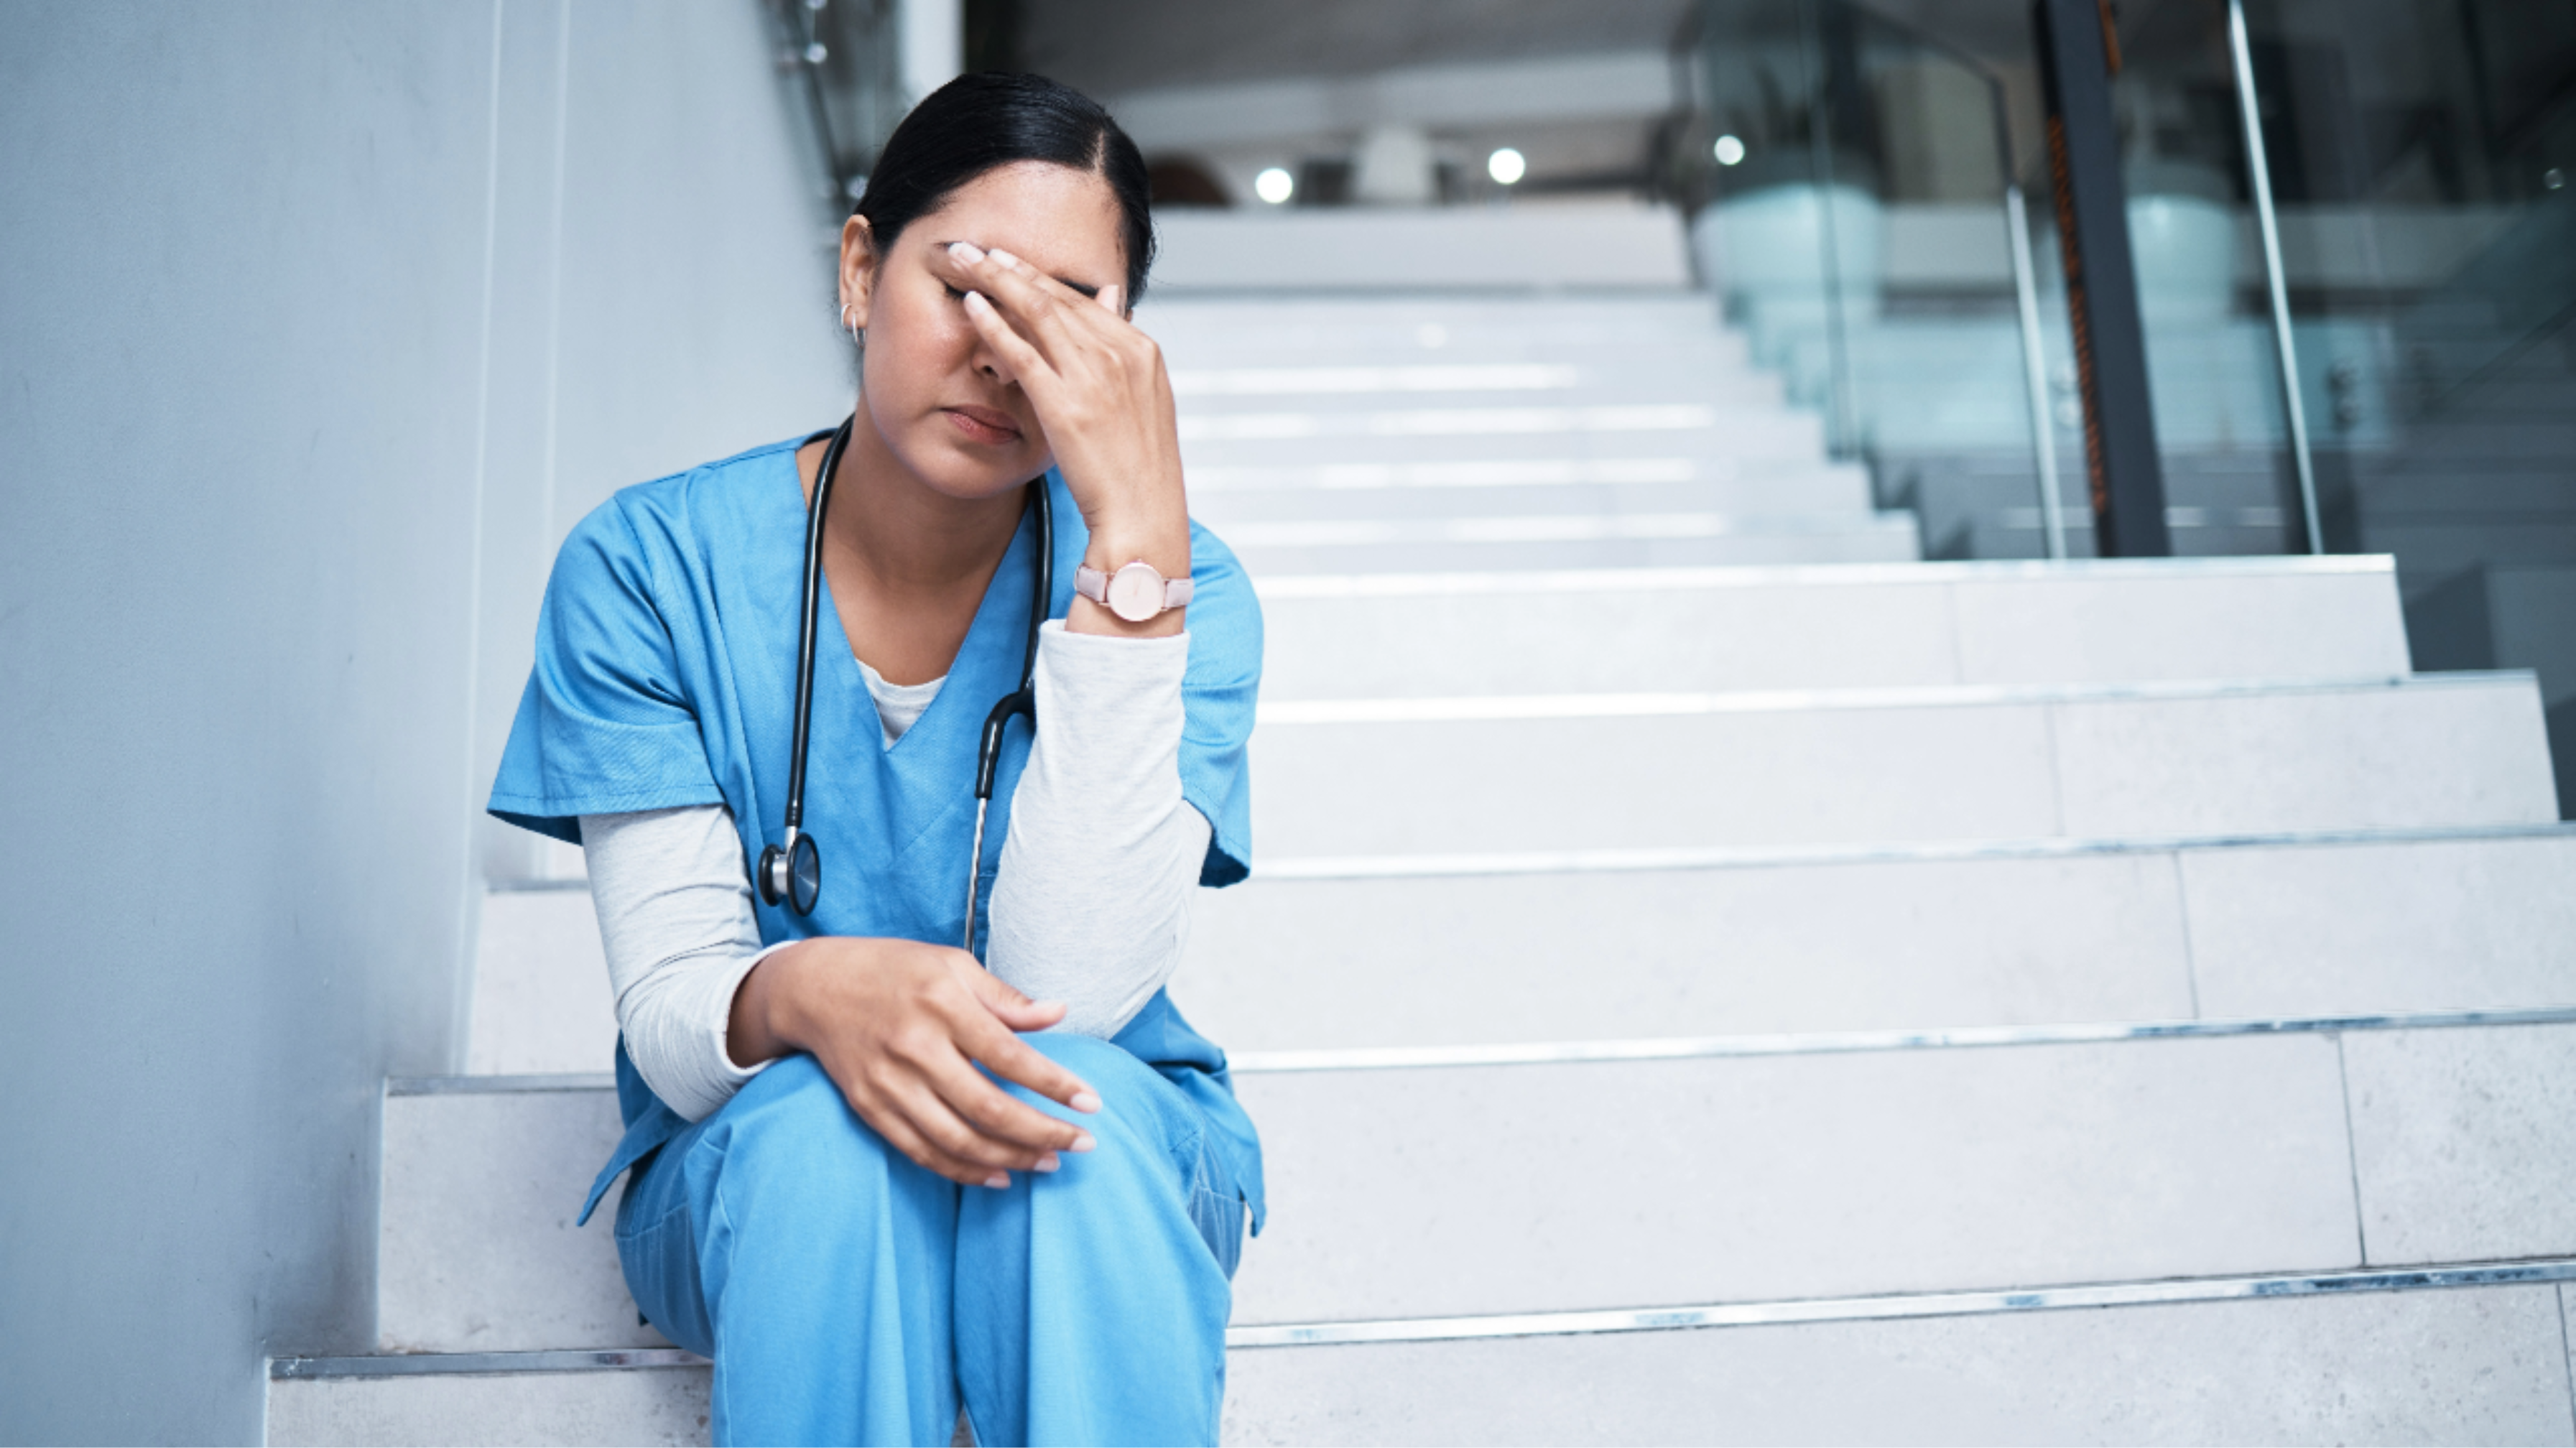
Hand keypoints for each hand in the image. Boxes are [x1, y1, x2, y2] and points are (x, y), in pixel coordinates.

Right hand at [731, 935, 1100, 1187]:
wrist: (814, 988)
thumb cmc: (894, 970)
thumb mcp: (952, 965)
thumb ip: (1005, 997)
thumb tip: (1058, 1013)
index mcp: (943, 1005)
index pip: (1010, 1056)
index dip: (1055, 1085)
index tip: (1092, 1103)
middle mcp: (915, 1048)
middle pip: (988, 1108)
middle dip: (1043, 1132)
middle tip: (1084, 1143)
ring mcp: (889, 1084)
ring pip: (958, 1139)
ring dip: (1011, 1158)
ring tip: (1050, 1162)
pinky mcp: (871, 1109)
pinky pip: (923, 1152)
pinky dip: (964, 1170)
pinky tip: (1000, 1176)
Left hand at [935, 241, 1188, 577]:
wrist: (1144, 516)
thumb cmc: (1140, 468)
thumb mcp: (1144, 398)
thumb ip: (1122, 346)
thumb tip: (1112, 297)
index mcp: (1140, 350)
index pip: (1082, 299)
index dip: (1040, 276)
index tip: (1008, 261)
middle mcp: (1119, 354)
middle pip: (1056, 296)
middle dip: (1009, 266)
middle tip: (973, 248)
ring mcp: (1093, 377)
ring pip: (1036, 311)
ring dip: (995, 280)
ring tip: (963, 261)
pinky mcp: (1065, 404)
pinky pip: (1022, 352)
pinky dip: (994, 324)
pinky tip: (970, 306)